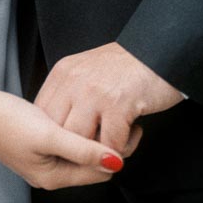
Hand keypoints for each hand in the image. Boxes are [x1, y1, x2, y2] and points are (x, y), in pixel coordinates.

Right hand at [0, 88, 125, 189]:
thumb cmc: (7, 121)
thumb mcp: (48, 134)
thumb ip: (82, 148)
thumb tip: (117, 161)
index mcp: (54, 177)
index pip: (100, 172)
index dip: (120, 152)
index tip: (135, 126)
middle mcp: (50, 173)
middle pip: (92, 164)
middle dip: (110, 145)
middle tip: (127, 117)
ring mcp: (42, 160)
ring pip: (80, 152)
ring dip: (95, 136)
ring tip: (109, 112)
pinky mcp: (36, 144)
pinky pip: (67, 142)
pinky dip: (79, 130)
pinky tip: (83, 112)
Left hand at [35, 42, 183, 154]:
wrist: (161, 49)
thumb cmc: (127, 65)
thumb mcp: (87, 71)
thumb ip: (70, 94)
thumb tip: (58, 127)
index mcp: (63, 73)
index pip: (42, 116)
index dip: (55, 138)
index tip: (72, 147)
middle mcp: (74, 81)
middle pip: (58, 133)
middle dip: (77, 150)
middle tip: (96, 152)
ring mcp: (94, 93)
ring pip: (81, 144)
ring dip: (100, 153)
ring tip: (116, 143)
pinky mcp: (118, 105)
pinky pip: (110, 146)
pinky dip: (123, 149)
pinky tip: (133, 133)